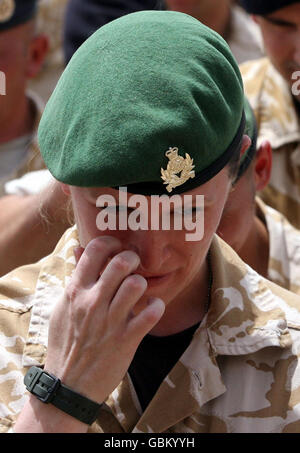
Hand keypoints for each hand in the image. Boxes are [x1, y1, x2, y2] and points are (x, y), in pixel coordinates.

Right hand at [44, 235, 164, 403]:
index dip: (111, 242)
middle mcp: (93, 302)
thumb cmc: (66, 342)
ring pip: (137, 284)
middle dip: (132, 258)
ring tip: (139, 290)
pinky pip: (151, 313)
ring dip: (143, 283)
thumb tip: (79, 248)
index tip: (116, 247)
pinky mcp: (127, 339)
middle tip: (133, 266)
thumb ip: (75, 277)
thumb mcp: (62, 307)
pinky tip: (151, 308)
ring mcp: (111, 321)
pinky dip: (156, 307)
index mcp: (76, 291)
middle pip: (121, 262)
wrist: (68, 385)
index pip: (95, 250)